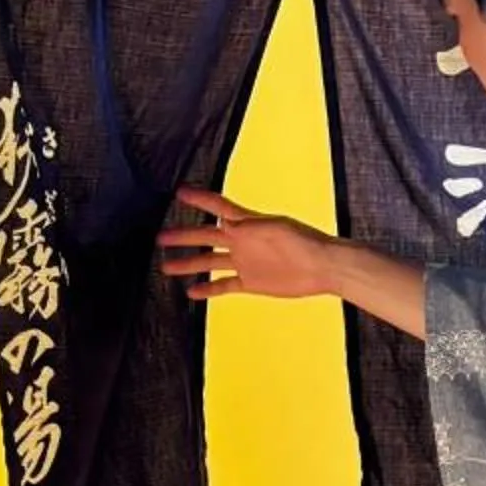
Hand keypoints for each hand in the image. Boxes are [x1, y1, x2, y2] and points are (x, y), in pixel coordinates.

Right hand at [157, 190, 339, 301]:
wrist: (324, 268)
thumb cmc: (306, 243)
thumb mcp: (278, 230)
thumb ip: (252, 226)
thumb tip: (226, 223)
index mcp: (248, 224)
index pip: (218, 207)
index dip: (199, 199)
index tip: (179, 192)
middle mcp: (242, 241)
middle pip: (206, 235)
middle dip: (184, 236)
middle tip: (160, 236)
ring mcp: (245, 262)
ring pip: (210, 262)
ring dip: (189, 264)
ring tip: (166, 266)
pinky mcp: (251, 282)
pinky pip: (224, 286)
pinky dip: (208, 289)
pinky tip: (192, 293)